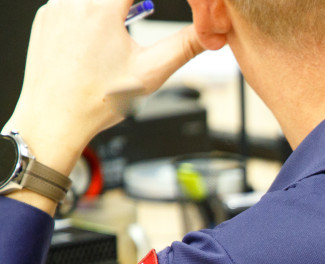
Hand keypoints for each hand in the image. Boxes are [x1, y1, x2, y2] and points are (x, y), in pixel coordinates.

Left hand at [6, 0, 206, 175]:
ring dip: (109, 10)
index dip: (147, 2)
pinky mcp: (45, 17)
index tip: (151, 9)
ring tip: (112, 43)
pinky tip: (91, 46)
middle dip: (128, 6)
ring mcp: (55, 7)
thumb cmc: (97, 100)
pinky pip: (72, 4)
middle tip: (135, 27)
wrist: (55, 118)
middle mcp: (73, 0)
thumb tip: (207, 33)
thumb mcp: (151, 72)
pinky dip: (87, 15)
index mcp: (101, 8)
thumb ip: (184, 46)